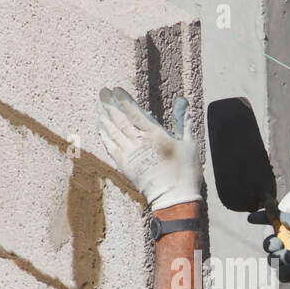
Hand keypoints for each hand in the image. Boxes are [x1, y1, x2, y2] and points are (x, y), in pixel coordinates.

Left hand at [97, 86, 201, 210]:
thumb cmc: (186, 171)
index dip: (123, 100)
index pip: (134, 113)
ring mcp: (130, 155)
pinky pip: (112, 148)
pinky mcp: (125, 166)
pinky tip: (101, 128)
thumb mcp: (190, 143)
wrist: (175, 199)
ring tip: (99, 106)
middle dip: (110, 104)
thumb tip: (181, 100)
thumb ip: (183, 120)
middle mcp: (140, 143)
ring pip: (113, 132)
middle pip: (120, 120)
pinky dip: (105, 137)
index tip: (115, 89)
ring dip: (105, 117)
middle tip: (102, 92)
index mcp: (155, 135)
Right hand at [247, 210, 289, 288]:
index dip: (262, 218)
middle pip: (269, 242)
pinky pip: (283, 274)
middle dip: (270, 243)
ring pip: (273, 259)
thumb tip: (273, 205)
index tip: (252, 218)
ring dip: (278, 257)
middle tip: (278, 244)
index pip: (274, 221)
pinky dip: (287, 271)